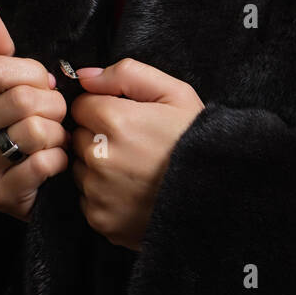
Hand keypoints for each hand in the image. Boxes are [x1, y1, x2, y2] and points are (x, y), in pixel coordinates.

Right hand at [0, 0, 69, 222]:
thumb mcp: (6, 80)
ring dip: (57, 133)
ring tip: (52, 137)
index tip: (42, 83)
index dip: (32, 72)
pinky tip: (52, 161)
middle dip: (52, 104)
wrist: (31, 178)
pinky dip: (59, 160)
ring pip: (35, 131)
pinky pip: (42, 164)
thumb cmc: (19, 121)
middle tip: (53, 113)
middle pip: (20, 100)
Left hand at [68, 57, 204, 250]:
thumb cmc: (196, 139)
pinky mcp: (101, 220)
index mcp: (114, 120)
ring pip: (81, 169)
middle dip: (98, 136)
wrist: (217, 194)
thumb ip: (126, 74)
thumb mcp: (175, 93)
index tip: (125, 118)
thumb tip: (84, 75)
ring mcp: (98, 192)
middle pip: (79, 137)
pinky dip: (104, 195)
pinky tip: (133, 191)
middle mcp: (99, 158)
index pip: (81, 106)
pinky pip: (88, 200)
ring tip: (135, 169)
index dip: (103, 108)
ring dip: (98, 166)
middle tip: (134, 144)